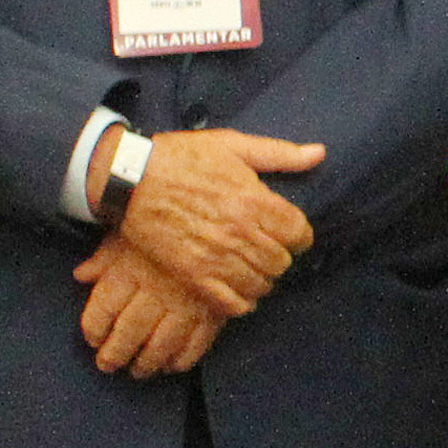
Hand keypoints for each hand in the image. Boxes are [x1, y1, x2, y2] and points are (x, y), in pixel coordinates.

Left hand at [71, 238, 228, 377]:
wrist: (226, 224)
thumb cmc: (170, 228)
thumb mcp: (132, 232)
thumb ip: (105, 257)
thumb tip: (80, 276)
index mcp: (133, 269)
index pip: (104, 308)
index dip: (94, 328)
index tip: (92, 339)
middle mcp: (158, 290)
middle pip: (130, 331)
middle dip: (116, 353)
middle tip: (108, 365)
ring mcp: (188, 303)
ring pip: (161, 343)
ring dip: (147, 362)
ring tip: (139, 371)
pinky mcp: (215, 311)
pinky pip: (198, 343)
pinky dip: (184, 359)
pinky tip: (172, 366)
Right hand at [108, 127, 322, 312]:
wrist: (127, 176)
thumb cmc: (179, 157)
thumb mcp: (232, 145)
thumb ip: (280, 153)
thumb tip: (319, 153)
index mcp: (254, 201)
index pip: (299, 233)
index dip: (299, 236)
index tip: (290, 234)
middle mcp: (240, 232)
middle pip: (281, 262)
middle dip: (280, 257)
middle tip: (268, 251)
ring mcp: (216, 256)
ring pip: (260, 284)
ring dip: (261, 279)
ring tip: (252, 269)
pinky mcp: (192, 274)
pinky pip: (231, 302)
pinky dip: (241, 302)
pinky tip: (238, 291)